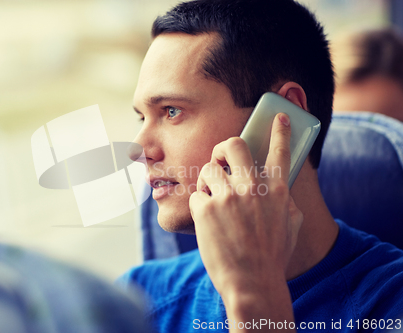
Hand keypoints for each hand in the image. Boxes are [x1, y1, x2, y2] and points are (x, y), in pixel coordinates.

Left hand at [189, 113, 302, 329]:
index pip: (280, 152)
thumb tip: (280, 188)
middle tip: (218, 161)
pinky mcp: (206, 209)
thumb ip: (285, 201)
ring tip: (212, 200)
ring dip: (208, 182)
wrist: (252, 283)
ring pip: (208, 169)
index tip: (278, 116)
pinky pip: (197, 194)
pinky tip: (207, 222)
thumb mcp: (290, 225)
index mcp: (278, 191)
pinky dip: (200, 206)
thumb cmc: (271, 257)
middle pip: (233, 145)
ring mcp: (228, 197)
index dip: (280, 131)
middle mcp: (253, 188)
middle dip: (222, 149)